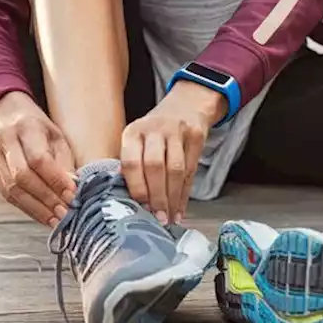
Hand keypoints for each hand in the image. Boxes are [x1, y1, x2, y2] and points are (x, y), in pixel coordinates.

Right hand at [0, 91, 77, 226]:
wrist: (8, 116)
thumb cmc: (38, 128)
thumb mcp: (56, 137)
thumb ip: (64, 162)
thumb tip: (72, 191)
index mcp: (25, 126)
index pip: (38, 159)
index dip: (55, 180)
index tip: (72, 196)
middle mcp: (3, 139)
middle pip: (22, 177)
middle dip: (45, 199)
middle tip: (64, 214)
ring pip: (12, 189)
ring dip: (36, 209)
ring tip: (55, 220)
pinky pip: (5, 194)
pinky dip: (25, 207)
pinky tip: (41, 215)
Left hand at [120, 81, 222, 225]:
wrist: (186, 105)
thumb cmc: (156, 132)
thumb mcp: (138, 140)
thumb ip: (132, 165)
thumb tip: (127, 201)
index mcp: (132, 132)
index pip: (131, 162)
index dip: (136, 188)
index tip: (140, 208)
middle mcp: (153, 129)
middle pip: (154, 167)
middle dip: (156, 196)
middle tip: (158, 218)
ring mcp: (176, 131)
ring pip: (175, 170)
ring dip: (172, 198)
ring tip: (169, 217)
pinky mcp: (195, 135)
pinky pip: (191, 170)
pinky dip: (185, 194)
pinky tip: (181, 208)